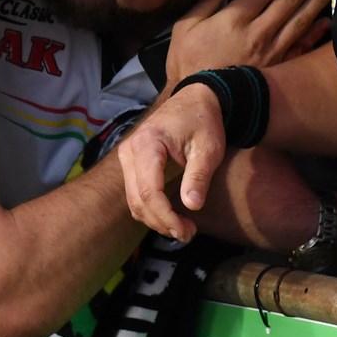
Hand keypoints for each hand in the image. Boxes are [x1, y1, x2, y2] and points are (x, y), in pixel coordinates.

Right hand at [118, 84, 226, 241]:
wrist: (193, 101)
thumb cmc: (202, 122)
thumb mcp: (209, 148)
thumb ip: (198, 176)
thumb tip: (192, 206)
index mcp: (148, 144)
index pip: (150, 191)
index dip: (166, 216)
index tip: (186, 231)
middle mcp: (130, 151)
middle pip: (138, 200)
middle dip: (161, 222)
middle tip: (188, 234)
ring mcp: (127, 158)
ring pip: (134, 201)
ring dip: (156, 220)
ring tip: (184, 228)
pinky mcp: (131, 165)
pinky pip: (136, 195)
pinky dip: (152, 210)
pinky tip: (172, 216)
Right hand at [166, 0, 329, 82]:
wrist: (202, 104)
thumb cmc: (187, 64)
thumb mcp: (186, 27)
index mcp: (236, 18)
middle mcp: (260, 32)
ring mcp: (273, 52)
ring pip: (301, 19)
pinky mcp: (279, 69)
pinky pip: (302, 47)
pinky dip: (316, 33)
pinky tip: (327, 21)